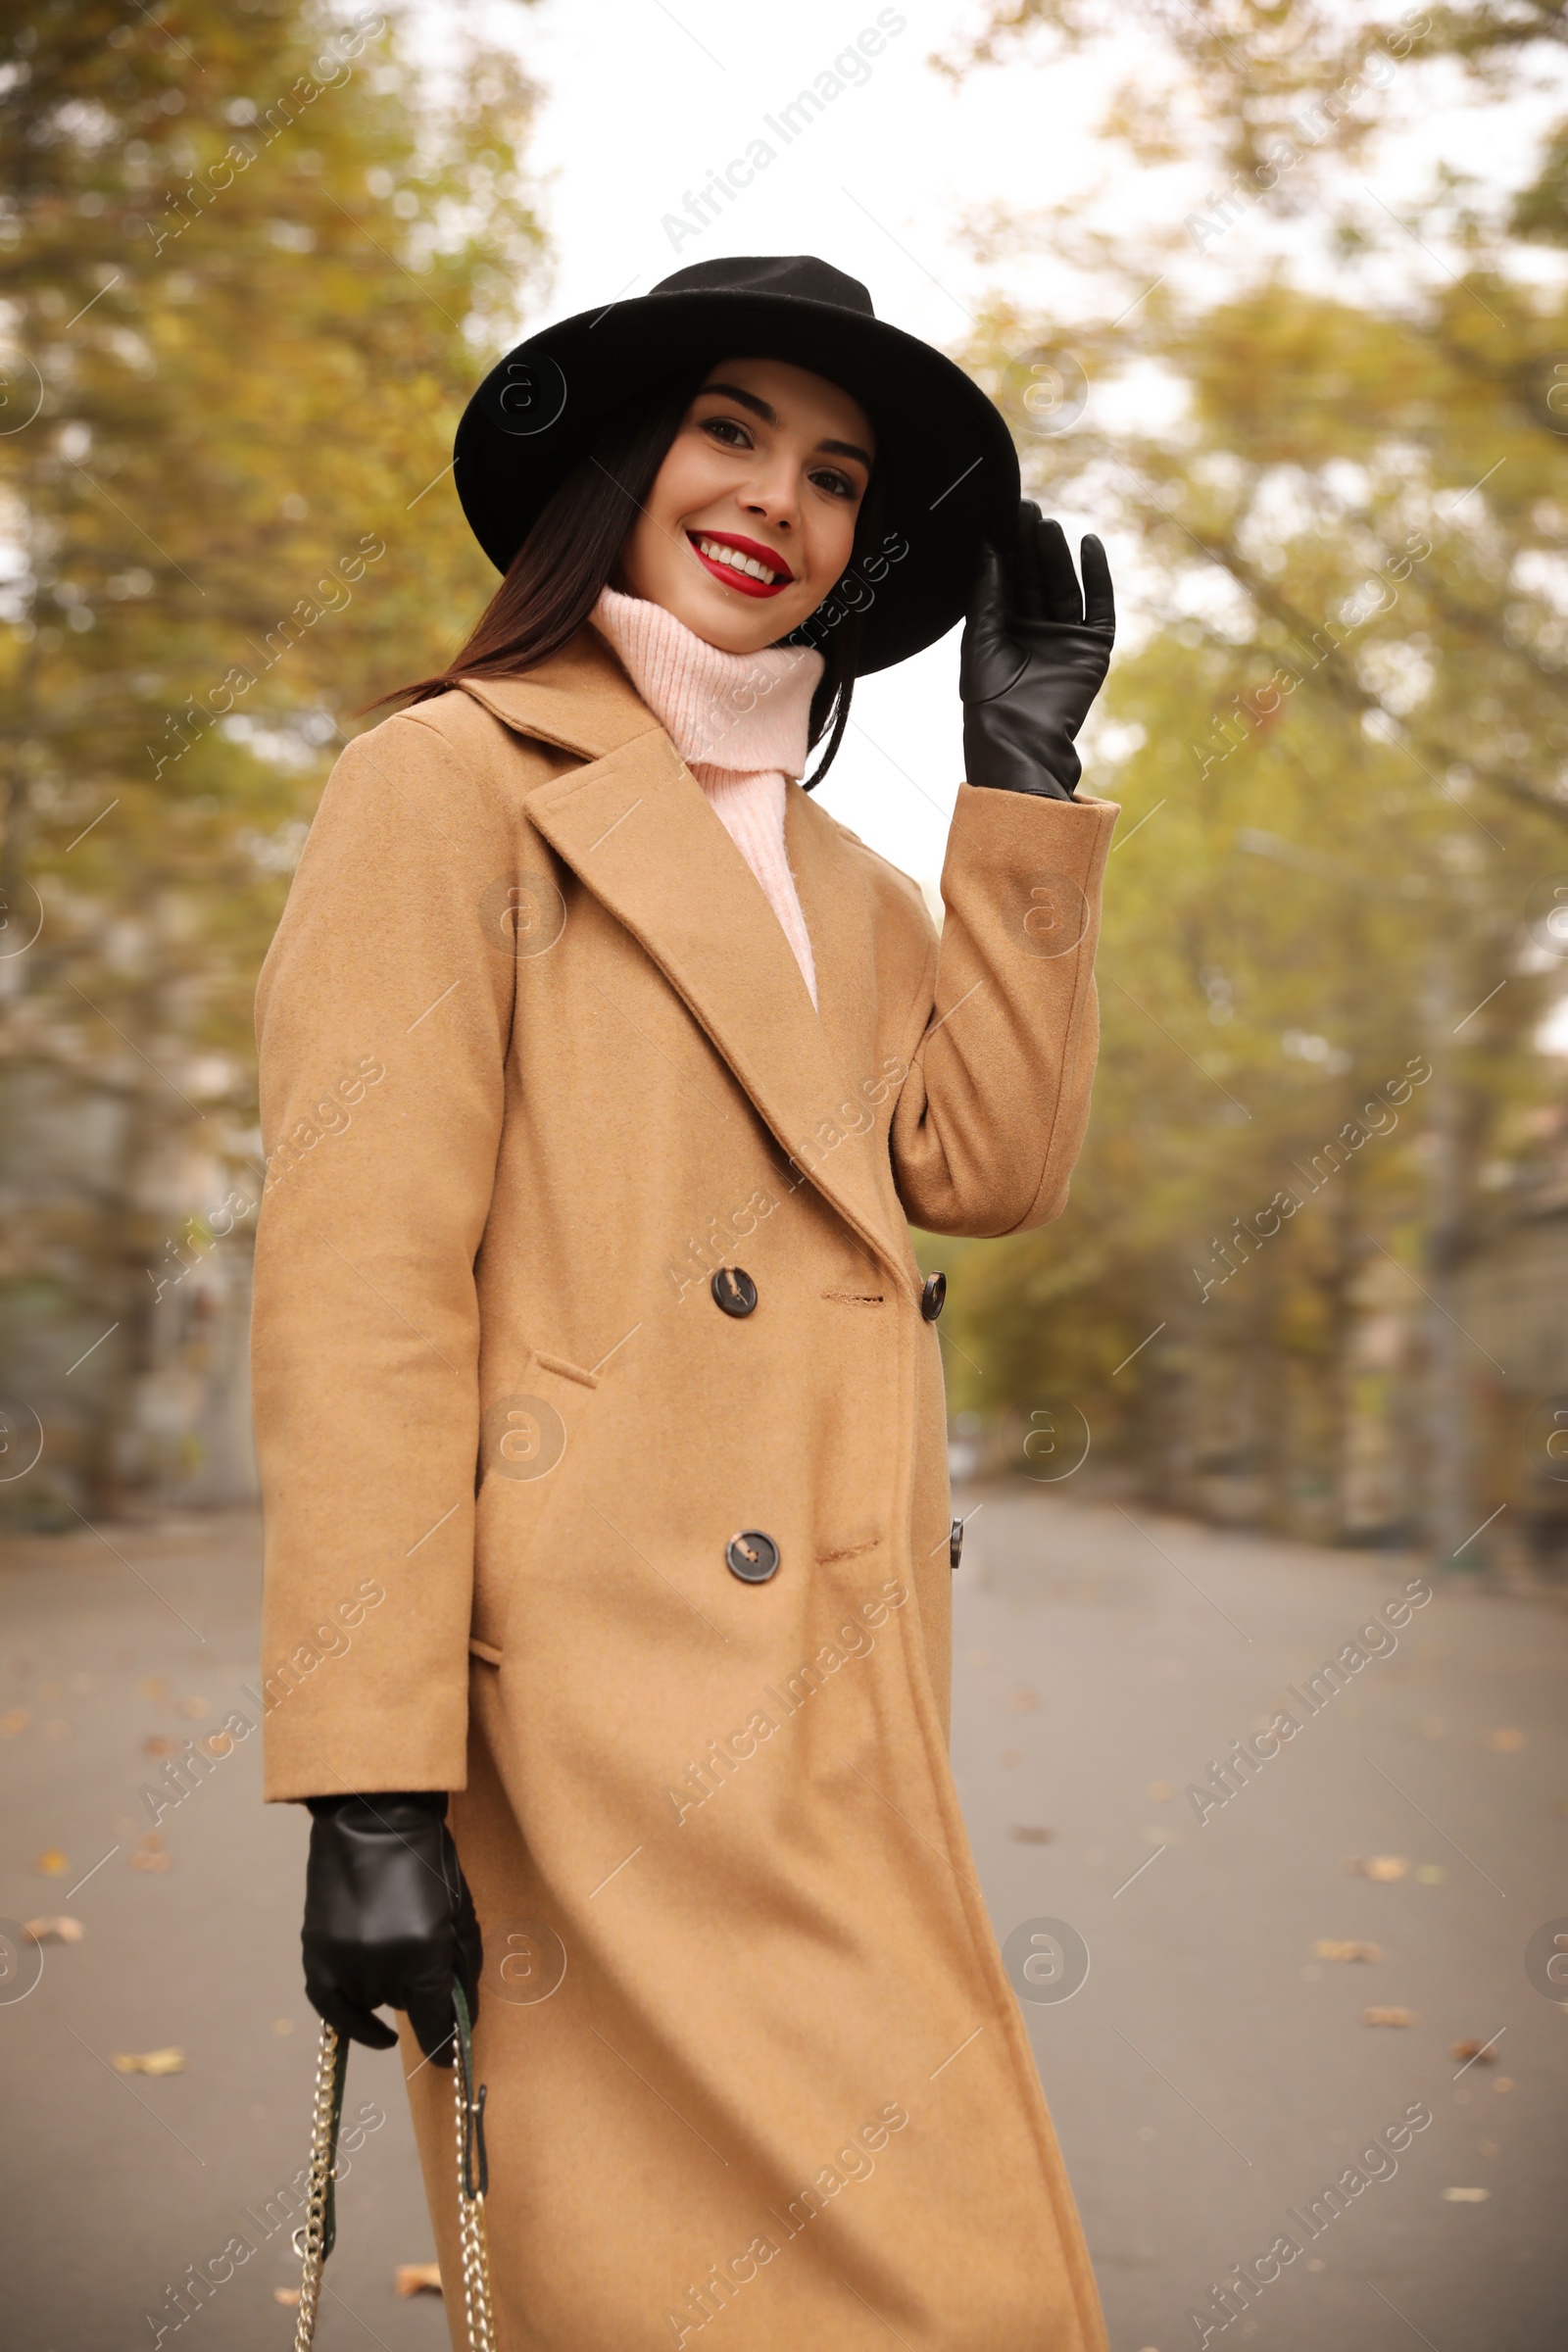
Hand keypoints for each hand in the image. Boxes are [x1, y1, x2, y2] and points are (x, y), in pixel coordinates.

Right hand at [301, 1791, 481, 2065]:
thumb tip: (461, 2019)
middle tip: (426, 1956)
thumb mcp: (460, 1912)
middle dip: (419, 1991)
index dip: (446, 2045)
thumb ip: (462, 1970)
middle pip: (405, 2007)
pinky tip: (365, 2023)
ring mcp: (341, 1959)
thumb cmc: (427, 1858)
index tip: (451, 2058)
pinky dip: (346, 2017)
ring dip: (385, 1990)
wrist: (372, 1815)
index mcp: (422, 1954)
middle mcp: (378, 1965)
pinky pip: (328, 2002)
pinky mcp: (315, 1951)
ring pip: (369, 2002)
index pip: (435, 2023)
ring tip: (397, 1952)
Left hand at [960, 503, 1115, 799]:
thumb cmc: (990, 699)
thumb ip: (987, 594)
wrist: (1019, 741)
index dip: (1007, 548)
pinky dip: (1096, 576)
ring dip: (1057, 555)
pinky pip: (1097, 606)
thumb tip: (988, 547)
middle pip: (1035, 578)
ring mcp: (1065, 639)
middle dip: (1030, 545)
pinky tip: (1089, 545)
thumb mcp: (980, 639)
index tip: (1001, 512)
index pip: (1009, 579)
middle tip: (1024, 507)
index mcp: (1004, 630)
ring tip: (1047, 524)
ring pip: (1062, 586)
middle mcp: (1035, 631)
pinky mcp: (1092, 649)